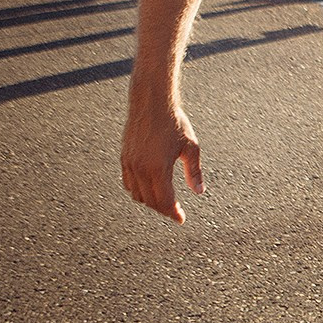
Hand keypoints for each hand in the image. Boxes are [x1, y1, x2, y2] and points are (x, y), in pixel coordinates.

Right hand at [122, 102, 203, 222]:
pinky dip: (138, 191)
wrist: (152, 103)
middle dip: (163, 210)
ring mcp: (130, 164)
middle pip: (150, 202)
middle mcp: (140, 169)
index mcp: (158, 168)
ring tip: (164, 201)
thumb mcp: (191, 148)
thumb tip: (199, 191)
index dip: (173, 213)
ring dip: (150, 202)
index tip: (181, 219)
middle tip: (175, 211)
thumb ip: (194, 172)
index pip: (165, 201)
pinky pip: (128, 183)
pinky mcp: (124, 158)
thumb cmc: (174, 123)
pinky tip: (149, 189)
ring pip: (137, 195)